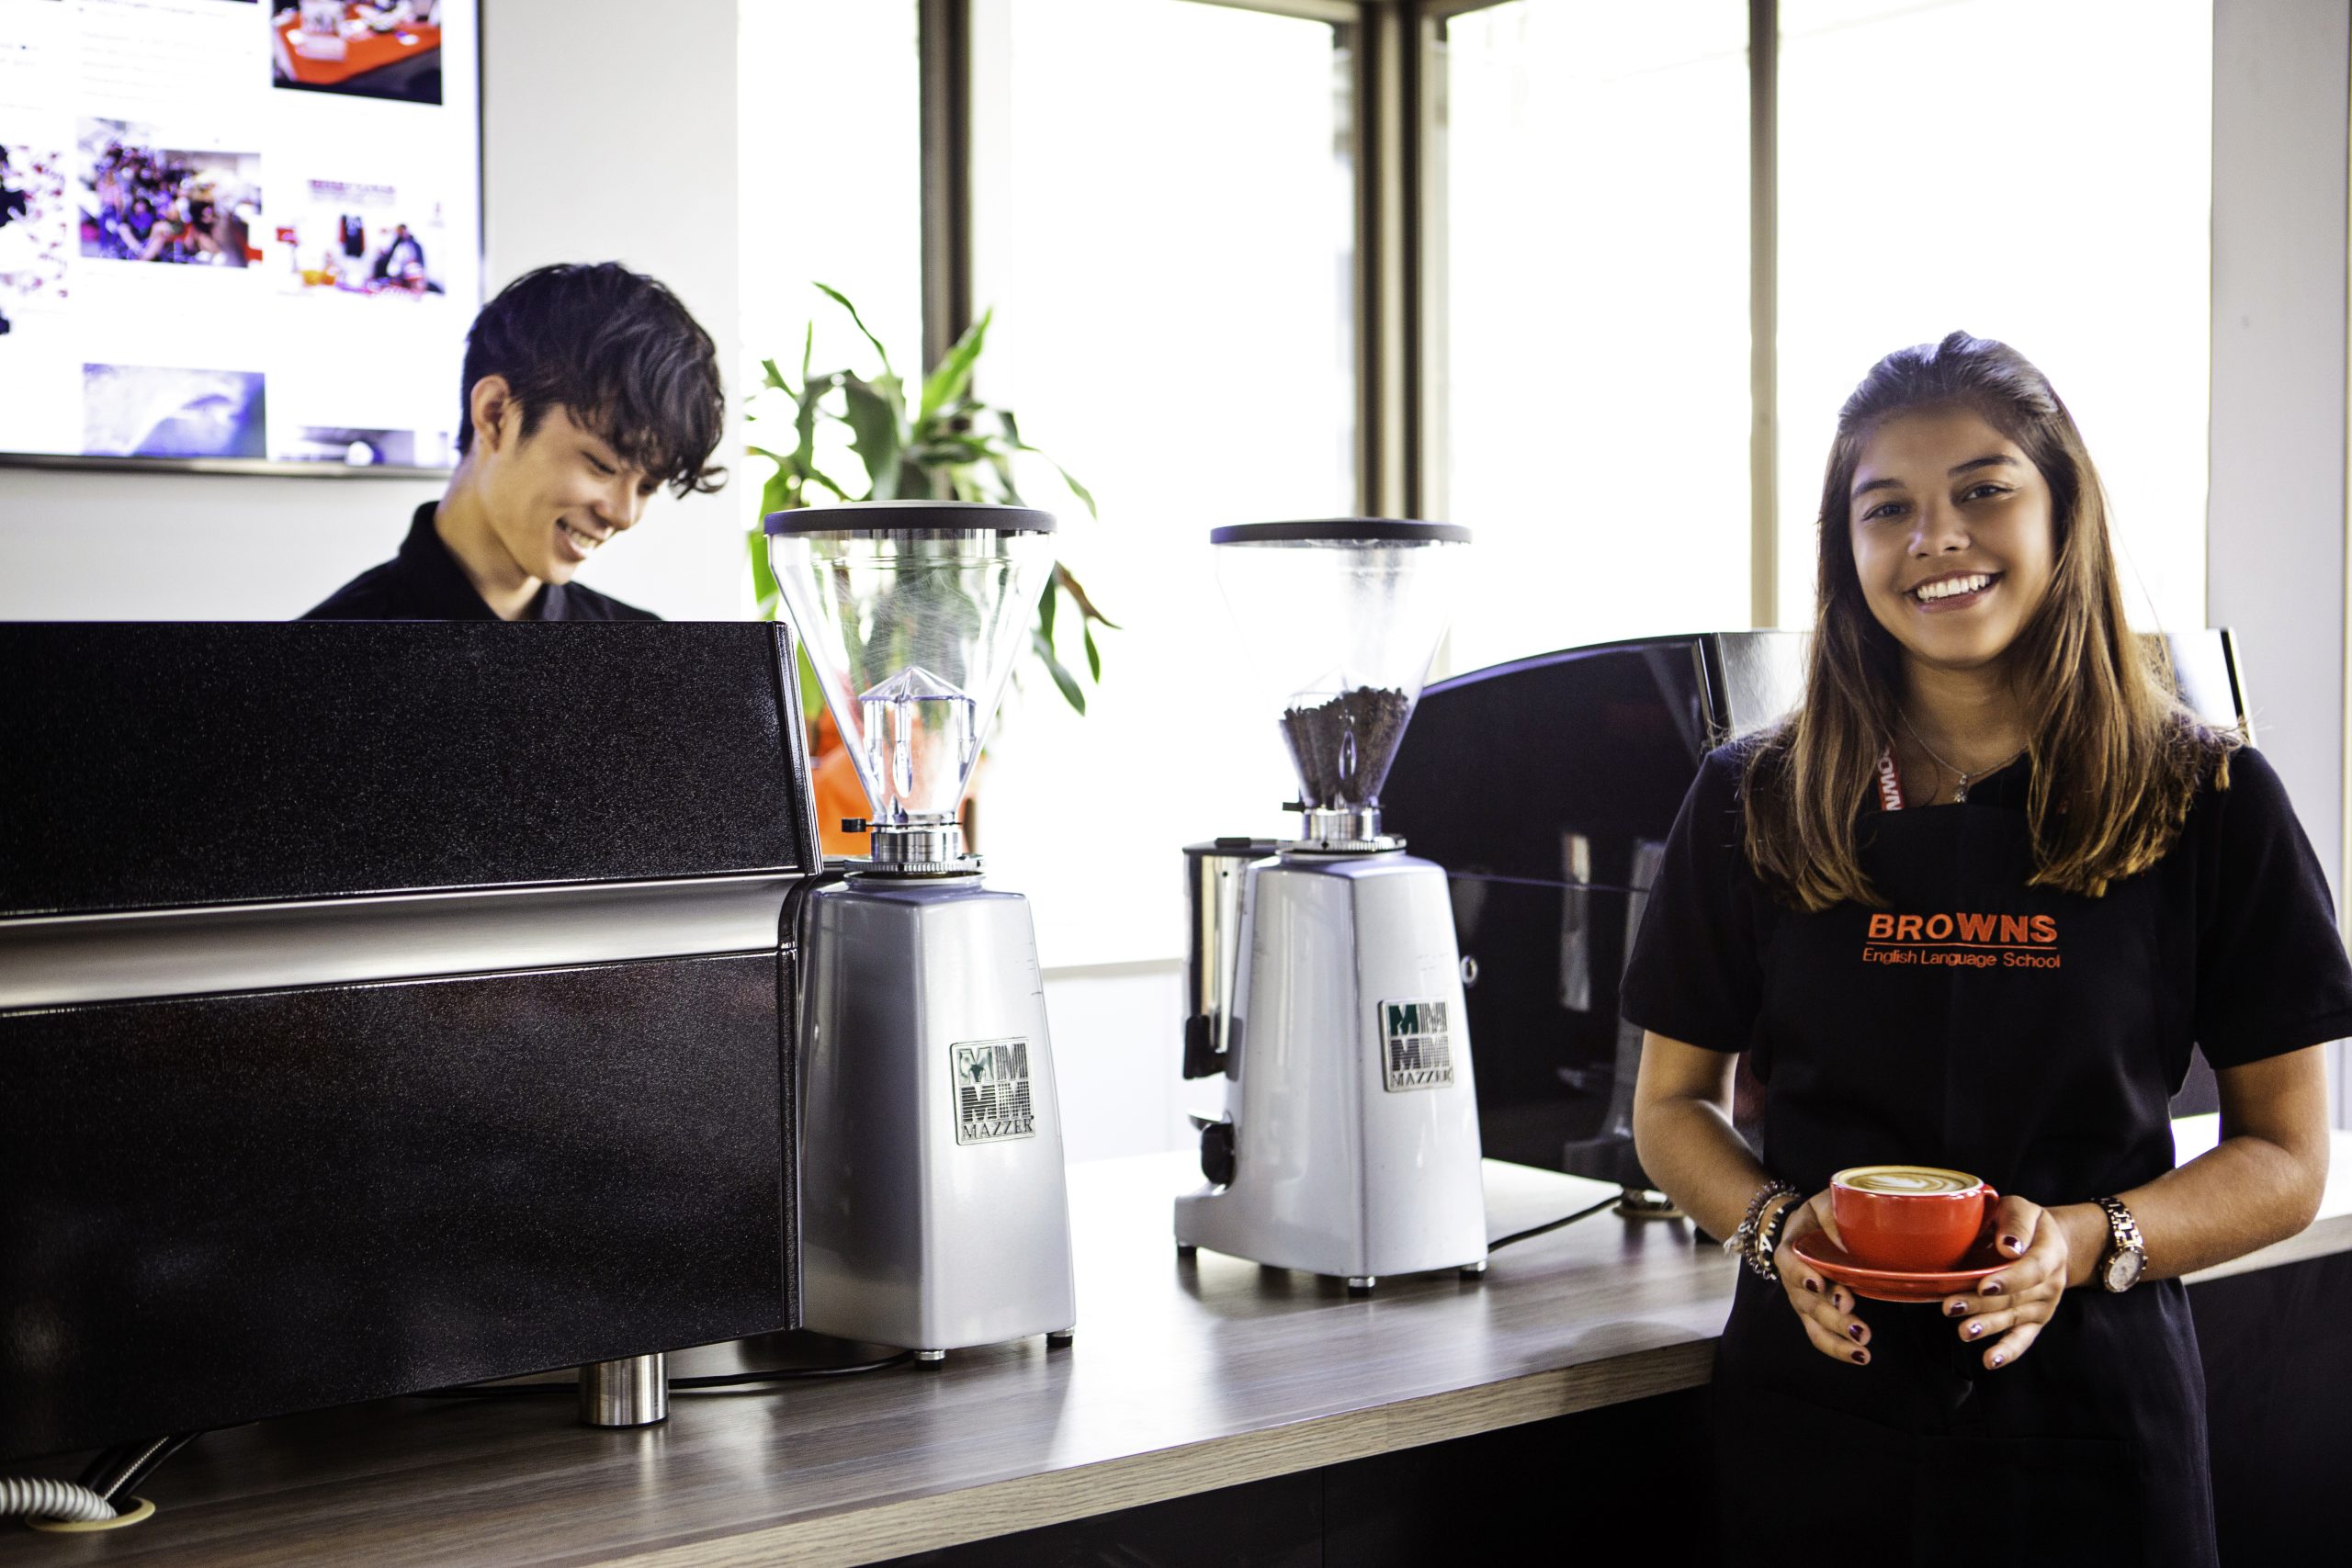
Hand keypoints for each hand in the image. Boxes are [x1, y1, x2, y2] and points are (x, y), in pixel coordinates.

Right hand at [1774, 1191, 1874, 1366]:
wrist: (1802, 1230)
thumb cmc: (1817, 1216)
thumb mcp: (1823, 1203)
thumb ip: (1833, 1214)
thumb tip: (1847, 1238)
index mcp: (1791, 1251)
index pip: (1790, 1263)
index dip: (1801, 1273)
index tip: (1818, 1282)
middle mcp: (1794, 1282)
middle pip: (1808, 1302)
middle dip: (1833, 1316)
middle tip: (1858, 1327)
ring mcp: (1804, 1302)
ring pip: (1814, 1327)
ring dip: (1837, 1340)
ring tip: (1863, 1349)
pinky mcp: (1816, 1315)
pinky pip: (1821, 1337)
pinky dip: (1839, 1349)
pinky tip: (1861, 1356)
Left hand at [1940, 1195, 2083, 1370]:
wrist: (2048, 1241)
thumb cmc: (2024, 1222)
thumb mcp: (2021, 1208)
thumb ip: (2016, 1223)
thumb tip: (2009, 1246)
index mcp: (2049, 1253)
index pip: (2031, 1270)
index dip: (2008, 1280)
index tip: (1983, 1285)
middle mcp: (2050, 1283)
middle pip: (2015, 1298)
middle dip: (1981, 1305)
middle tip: (1951, 1307)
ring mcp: (2043, 1305)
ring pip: (2013, 1318)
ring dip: (1987, 1327)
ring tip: (1963, 1332)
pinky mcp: (2034, 1320)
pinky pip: (2023, 1338)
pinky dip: (2008, 1351)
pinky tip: (1990, 1361)